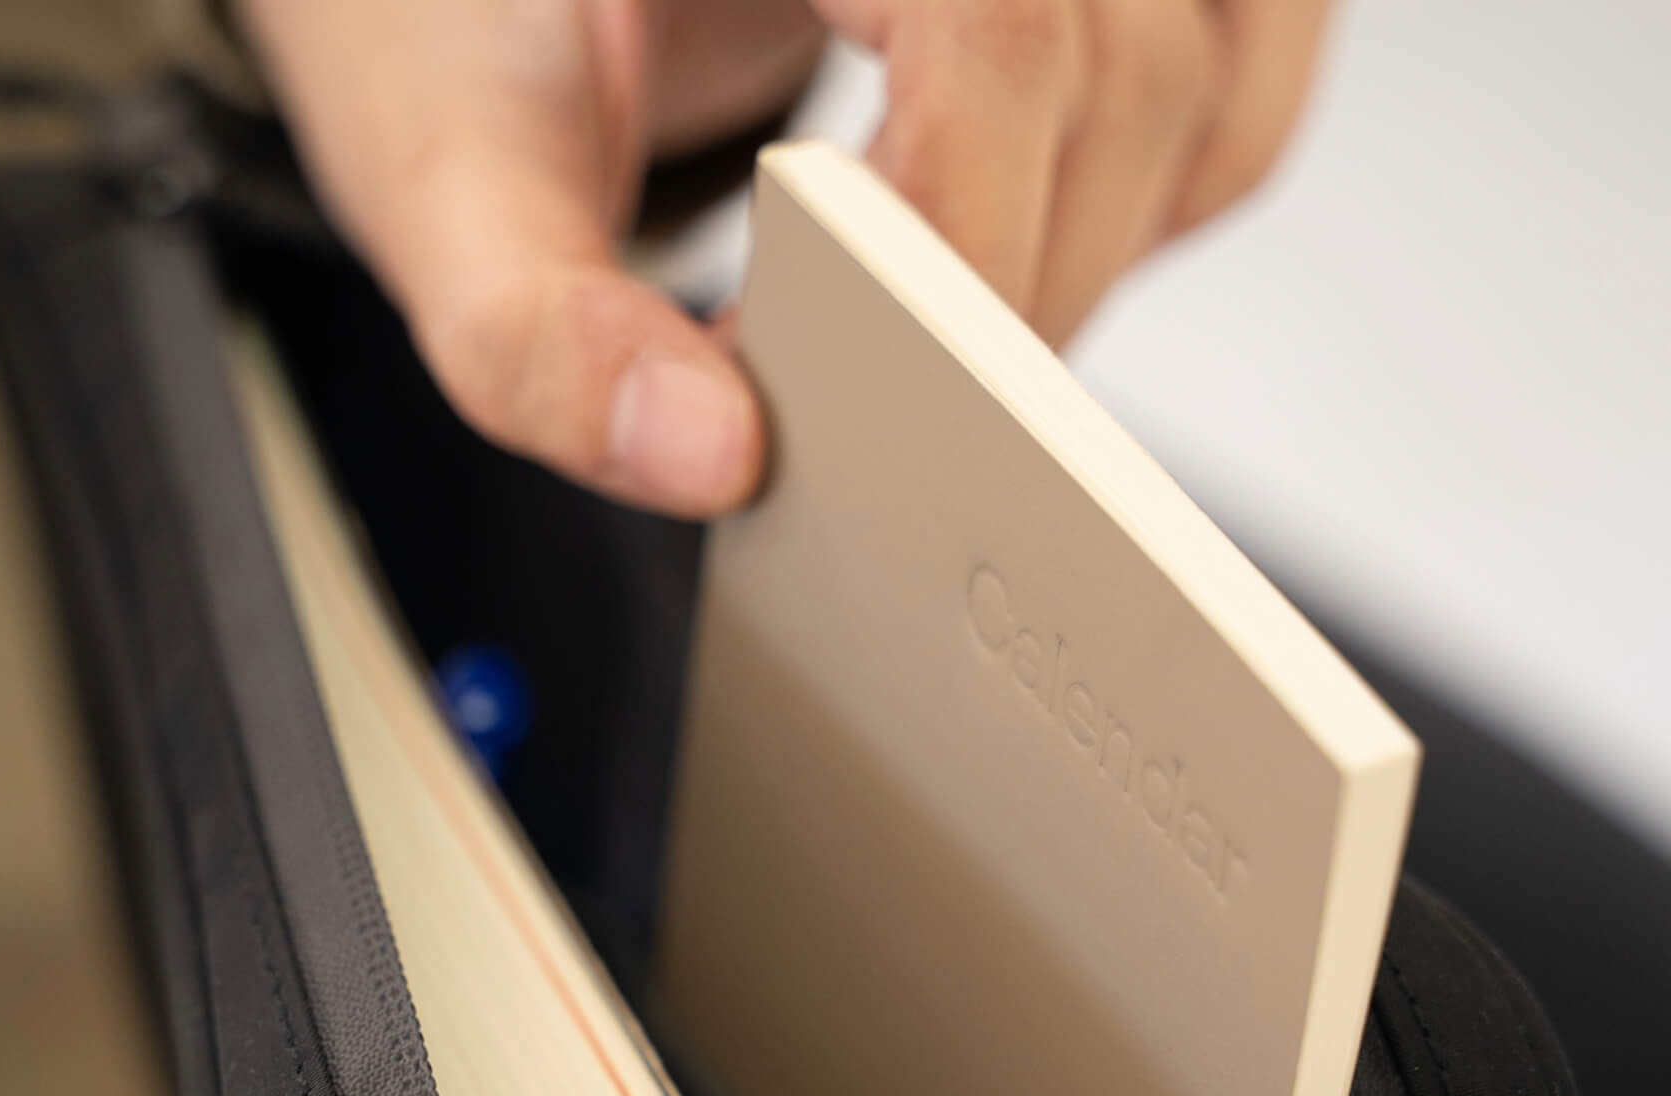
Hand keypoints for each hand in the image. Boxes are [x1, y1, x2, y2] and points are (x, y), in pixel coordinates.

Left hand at [236, 0, 1334, 518]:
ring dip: (1090, 260)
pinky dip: (1158, 201)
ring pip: (1218, 88)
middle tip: (871, 407)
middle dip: (1008, 299)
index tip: (875, 406)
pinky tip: (1015, 241)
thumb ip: (541, 334)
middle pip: (1130, 79)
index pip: (997, 35)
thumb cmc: (462, 15)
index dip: (958, 249)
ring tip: (927, 326)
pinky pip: (1242, 79)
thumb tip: (708, 454)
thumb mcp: (450, 175)